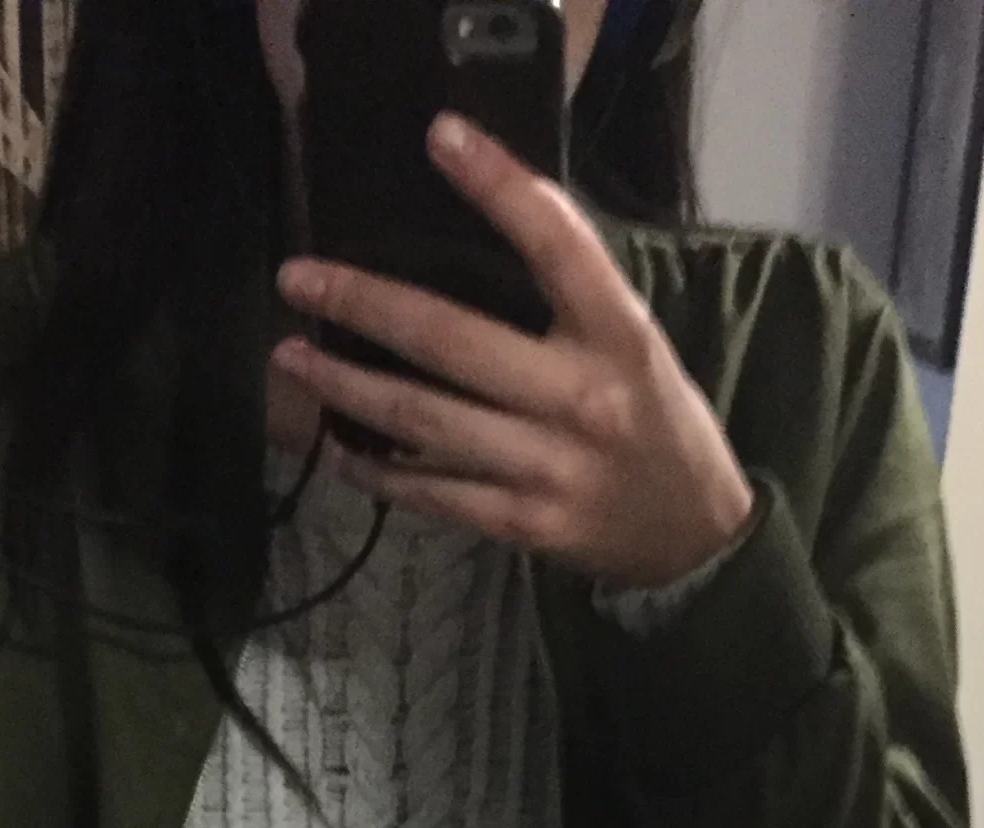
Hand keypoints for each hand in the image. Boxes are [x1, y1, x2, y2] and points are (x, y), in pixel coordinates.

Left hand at [270, 113, 753, 592]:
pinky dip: (378, 472)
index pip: (556, 243)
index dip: (498, 185)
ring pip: (423, 419)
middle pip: (451, 340)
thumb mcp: (633, 344)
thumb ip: (570, 300)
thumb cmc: (652, 419)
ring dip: (346, 388)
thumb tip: (478, 233)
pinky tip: (338, 449)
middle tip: (298, 278)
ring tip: (293, 358)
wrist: (691, 534)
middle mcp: (580, 397)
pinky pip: (433, 492)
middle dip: (363, 305)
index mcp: (618, 334)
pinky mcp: (522, 523)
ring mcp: (546, 466)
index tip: (440, 136)